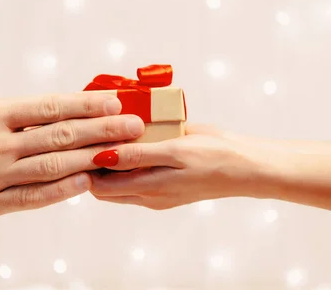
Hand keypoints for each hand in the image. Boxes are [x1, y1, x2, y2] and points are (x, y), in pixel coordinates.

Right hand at [0, 93, 144, 221]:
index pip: (50, 107)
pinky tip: (86, 183)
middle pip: (60, 136)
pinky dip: (61, 191)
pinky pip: (32, 198)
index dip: (86, 104)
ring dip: (91, 158)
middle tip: (134, 124)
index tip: (114, 100)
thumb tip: (46, 114)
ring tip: (121, 151)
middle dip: (102, 129)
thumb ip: (5, 114)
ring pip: (52, 166)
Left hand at [89, 124, 275, 209]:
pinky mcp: (167, 185)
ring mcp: (157, 194)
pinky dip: (129, 160)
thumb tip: (102, 156)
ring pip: (120, 182)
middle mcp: (148, 197)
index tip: (84, 138)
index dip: (86, 165)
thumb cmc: (214, 156)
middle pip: (105, 187)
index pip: (98, 186)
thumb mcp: (175, 150)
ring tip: (110, 132)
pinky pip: (137, 175)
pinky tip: (132, 138)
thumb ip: (138, 155)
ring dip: (112, 161)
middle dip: (94, 164)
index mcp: (148, 190)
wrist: (247, 167)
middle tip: (94, 132)